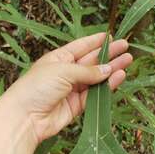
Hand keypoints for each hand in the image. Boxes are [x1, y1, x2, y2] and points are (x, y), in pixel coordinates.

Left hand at [6, 33, 131, 142]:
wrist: (26, 117)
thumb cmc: (37, 87)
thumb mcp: (63, 70)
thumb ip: (87, 71)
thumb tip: (107, 69)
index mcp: (59, 59)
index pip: (81, 47)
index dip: (96, 41)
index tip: (111, 36)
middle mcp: (67, 73)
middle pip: (92, 61)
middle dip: (109, 54)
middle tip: (126, 47)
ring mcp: (72, 90)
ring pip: (96, 78)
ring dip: (111, 70)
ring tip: (128, 60)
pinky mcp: (77, 106)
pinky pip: (95, 94)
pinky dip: (107, 87)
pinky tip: (119, 77)